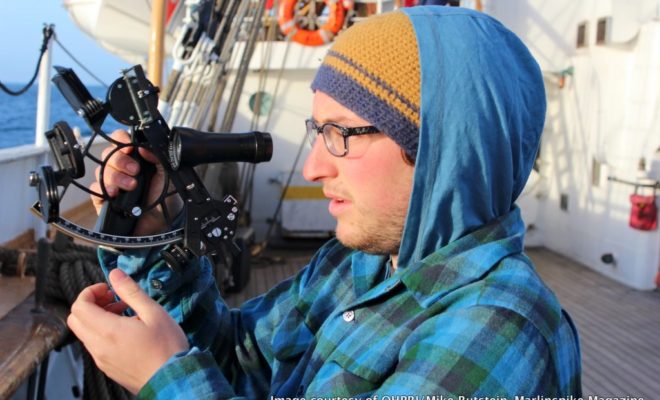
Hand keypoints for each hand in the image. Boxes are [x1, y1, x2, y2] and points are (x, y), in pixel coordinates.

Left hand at [67, 269, 189, 393]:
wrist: (173, 380)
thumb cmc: (167, 347)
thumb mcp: (153, 313)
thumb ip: (131, 291)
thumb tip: (115, 274)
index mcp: (108, 331)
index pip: (79, 306)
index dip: (90, 292)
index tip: (108, 289)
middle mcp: (99, 347)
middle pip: (75, 319)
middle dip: (90, 304)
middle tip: (113, 299)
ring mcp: (101, 360)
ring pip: (84, 333)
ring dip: (97, 318)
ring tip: (124, 313)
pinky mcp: (107, 368)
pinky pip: (94, 345)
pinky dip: (102, 332)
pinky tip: (126, 330)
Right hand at [91, 129, 182, 235]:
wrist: (160, 223)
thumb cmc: (165, 198)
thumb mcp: (167, 175)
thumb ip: (158, 157)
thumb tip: (144, 146)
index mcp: (136, 158)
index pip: (121, 140)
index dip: (122, 141)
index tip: (130, 149)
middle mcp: (122, 168)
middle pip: (109, 154)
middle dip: (120, 161)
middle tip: (135, 170)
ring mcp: (112, 182)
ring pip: (102, 170)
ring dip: (116, 177)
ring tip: (131, 186)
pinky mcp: (104, 198)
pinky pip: (95, 188)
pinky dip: (104, 189)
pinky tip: (115, 194)